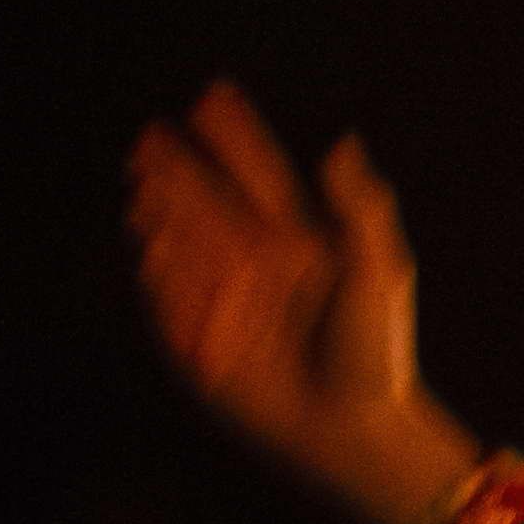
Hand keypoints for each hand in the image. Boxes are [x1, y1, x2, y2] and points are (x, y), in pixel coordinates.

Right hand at [127, 82, 483, 523]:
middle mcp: (257, 265)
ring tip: (144, 178)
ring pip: (186, 244)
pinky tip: (150, 239)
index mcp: (300, 242)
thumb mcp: (380, 269)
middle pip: (210, 205)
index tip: (212, 97)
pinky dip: (162, 272)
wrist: (356, 426)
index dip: (234, 138)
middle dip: (181, 171)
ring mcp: (227, 302)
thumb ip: (359, 207)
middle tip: (151, 136)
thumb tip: (341, 143)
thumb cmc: (376, 349)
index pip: (258, 177)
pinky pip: (173, 301)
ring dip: (164, 211)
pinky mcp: (203, 343)